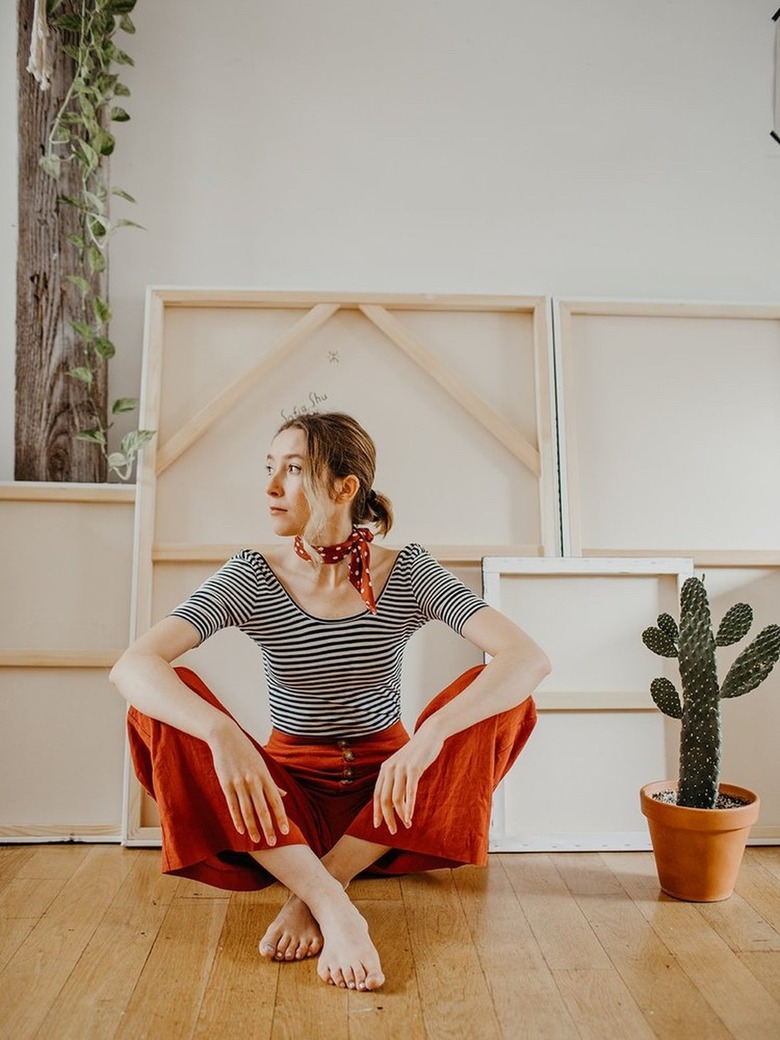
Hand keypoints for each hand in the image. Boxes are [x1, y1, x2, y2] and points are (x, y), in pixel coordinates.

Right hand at [209, 723, 288, 844]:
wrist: (226, 738)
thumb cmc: (246, 752)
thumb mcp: (262, 765)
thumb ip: (272, 783)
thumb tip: (284, 795)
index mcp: (265, 777)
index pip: (276, 801)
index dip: (281, 817)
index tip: (285, 831)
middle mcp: (254, 781)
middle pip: (263, 809)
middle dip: (269, 828)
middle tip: (273, 843)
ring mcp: (240, 783)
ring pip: (248, 811)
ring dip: (253, 828)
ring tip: (257, 841)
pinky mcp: (226, 784)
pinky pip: (233, 806)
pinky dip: (237, 820)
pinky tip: (241, 831)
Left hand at [373, 721, 443, 834]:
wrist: (429, 734)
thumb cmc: (417, 753)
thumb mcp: (402, 765)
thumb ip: (396, 779)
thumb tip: (394, 800)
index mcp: (385, 769)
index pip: (377, 794)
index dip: (376, 811)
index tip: (377, 825)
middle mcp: (390, 768)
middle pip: (384, 799)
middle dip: (387, 817)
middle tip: (392, 831)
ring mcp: (401, 768)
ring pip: (396, 798)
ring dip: (400, 815)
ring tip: (405, 825)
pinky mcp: (414, 769)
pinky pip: (409, 792)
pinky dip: (408, 807)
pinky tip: (409, 817)